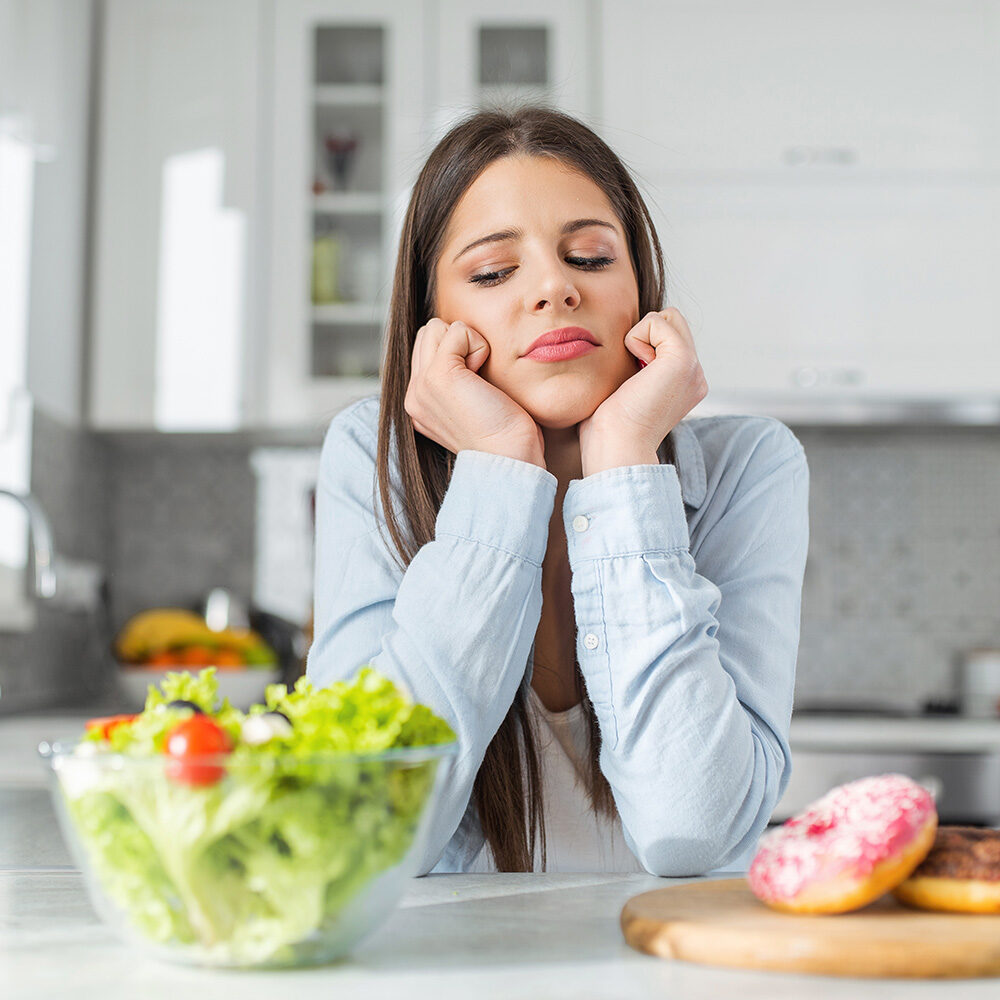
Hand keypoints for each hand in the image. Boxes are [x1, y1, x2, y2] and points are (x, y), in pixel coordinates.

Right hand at [404, 318, 545, 466]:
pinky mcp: (438, 375)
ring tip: (480, 381)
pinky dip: (479, 346)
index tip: (476, 390)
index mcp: (418, 403)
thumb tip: (463, 344)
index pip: (426, 347)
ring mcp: (421, 385)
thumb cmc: (505, 434)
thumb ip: (459, 378)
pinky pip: (458, 331)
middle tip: (479, 383)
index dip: (458, 354)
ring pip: (438, 327)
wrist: (509, 458)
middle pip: (428, 333)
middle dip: (458, 345)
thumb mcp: (471, 403)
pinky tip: (484, 378)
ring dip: (468, 344)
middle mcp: (413, 395)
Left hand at [578, 308, 707, 475]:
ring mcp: (693, 368)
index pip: (666, 336)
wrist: (616, 447)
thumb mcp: (625, 389)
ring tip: (635, 374)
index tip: (630, 383)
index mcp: (684, 384)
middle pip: (670, 320)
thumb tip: (620, 346)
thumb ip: (634, 368)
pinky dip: (635, 339)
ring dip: (638, 337)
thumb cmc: (608, 428)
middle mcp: (695, 376)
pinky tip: (636, 371)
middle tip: (632, 375)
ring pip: (665, 317)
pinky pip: (656, 321)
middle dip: (642, 336)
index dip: (639, 346)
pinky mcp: (683, 360)